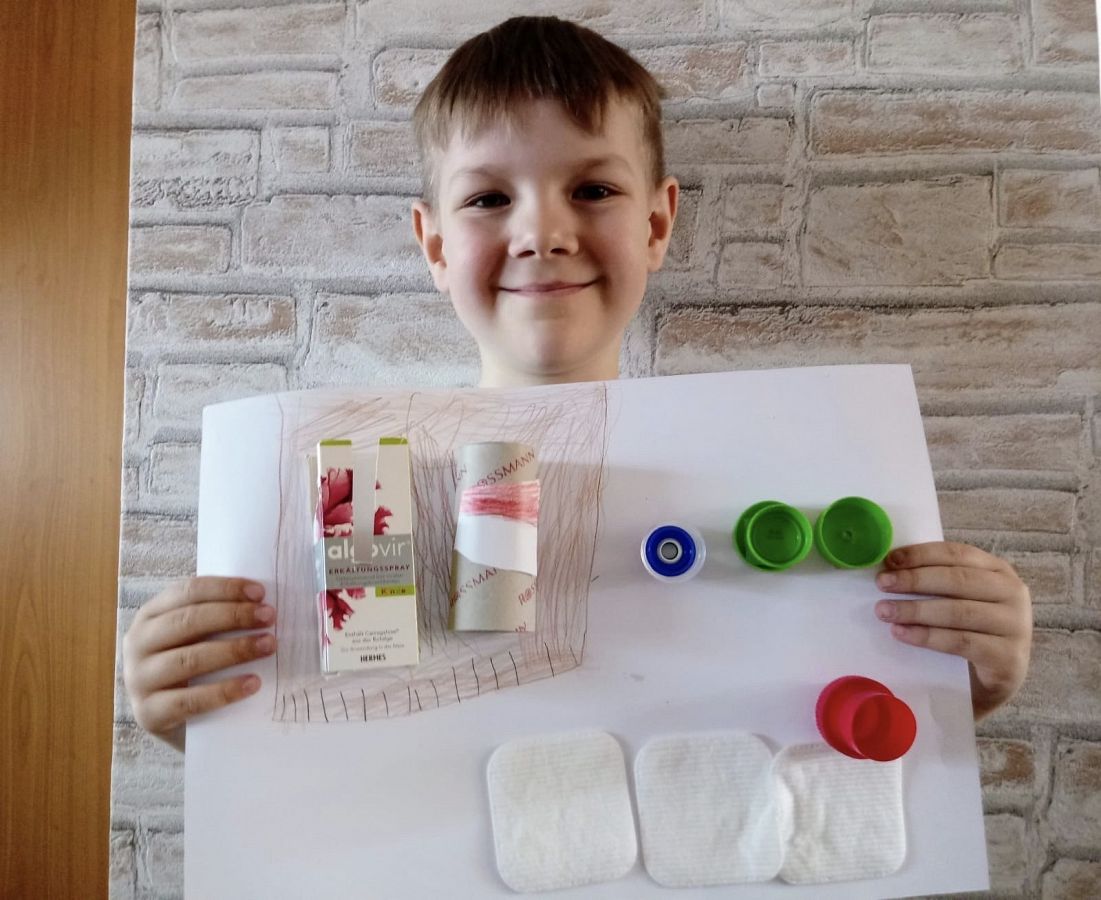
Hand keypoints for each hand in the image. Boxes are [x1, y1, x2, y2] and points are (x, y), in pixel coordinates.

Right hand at [122, 576, 276, 750]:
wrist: (178, 727)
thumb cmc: (195, 671)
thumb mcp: (198, 639)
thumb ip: (218, 619)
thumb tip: (263, 603)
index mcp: (150, 616)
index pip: (188, 592)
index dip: (225, 589)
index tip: (261, 592)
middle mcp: (137, 644)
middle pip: (188, 622)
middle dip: (234, 615)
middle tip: (269, 617)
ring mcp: (139, 680)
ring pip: (189, 659)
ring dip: (234, 650)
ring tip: (268, 646)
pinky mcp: (148, 714)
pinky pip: (190, 701)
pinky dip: (224, 691)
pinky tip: (253, 684)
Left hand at [873, 541, 1031, 719]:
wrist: (989, 683)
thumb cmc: (966, 632)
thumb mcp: (956, 599)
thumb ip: (935, 581)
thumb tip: (889, 566)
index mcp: (998, 571)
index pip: (958, 554)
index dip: (922, 554)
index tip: (890, 560)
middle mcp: (1013, 593)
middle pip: (957, 580)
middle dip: (915, 580)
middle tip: (882, 583)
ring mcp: (1016, 626)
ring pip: (958, 611)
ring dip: (915, 609)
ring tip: (884, 611)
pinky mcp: (1008, 658)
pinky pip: (961, 642)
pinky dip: (927, 637)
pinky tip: (901, 634)